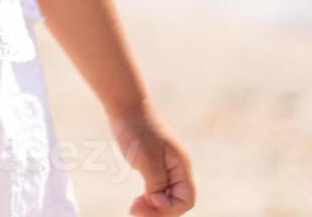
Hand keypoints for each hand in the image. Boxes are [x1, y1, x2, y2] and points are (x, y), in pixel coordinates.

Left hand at [109, 99, 195, 214]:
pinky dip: (147, 198)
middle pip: (176, 201)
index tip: (149, 199)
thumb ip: (157, 181)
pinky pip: (155, 190)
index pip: (186, 199)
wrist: (125, 105)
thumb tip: (159, 200)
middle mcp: (176, 170)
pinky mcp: (152, 166)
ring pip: (165, 197)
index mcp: (181, 166)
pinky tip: (137, 199)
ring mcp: (164, 168)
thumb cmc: (137, 129)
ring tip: (133, 206)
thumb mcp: (147, 158)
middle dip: (158, 210)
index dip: (169, 207)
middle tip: (134, 209)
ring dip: (152, 206)